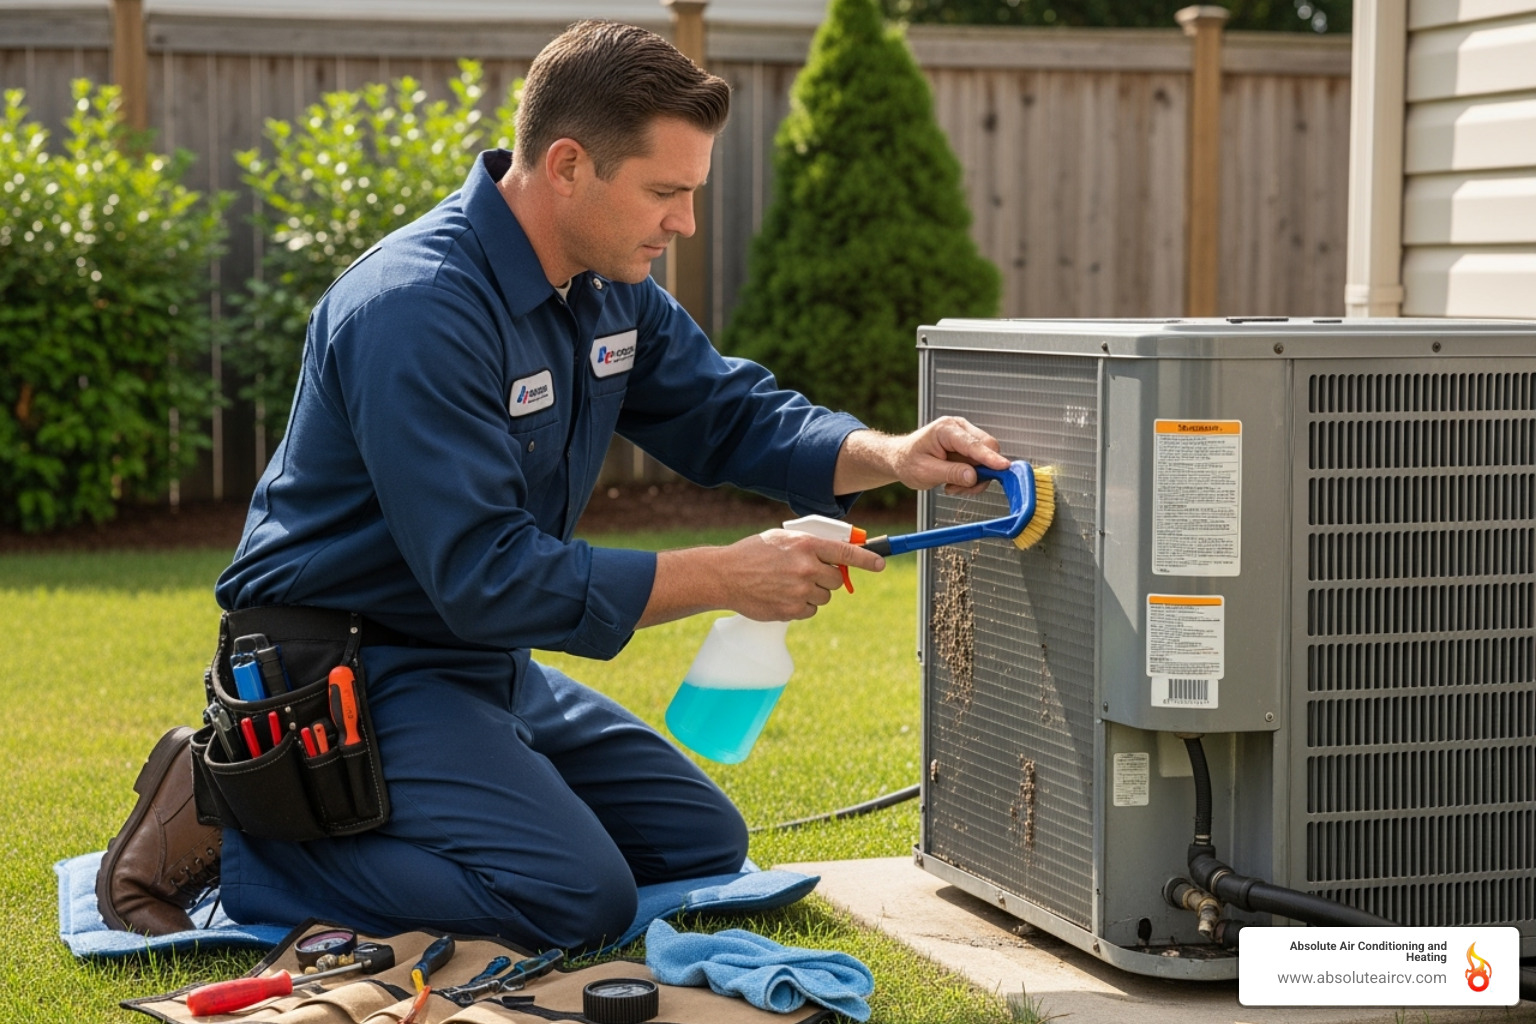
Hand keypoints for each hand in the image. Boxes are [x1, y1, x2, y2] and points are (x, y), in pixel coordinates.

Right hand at [718, 529, 884, 620]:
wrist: (725, 575)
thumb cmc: (754, 553)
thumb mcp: (783, 539)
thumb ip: (811, 545)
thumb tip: (837, 556)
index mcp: (807, 545)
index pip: (847, 553)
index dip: (868, 559)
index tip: (880, 564)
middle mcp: (807, 568)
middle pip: (837, 580)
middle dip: (828, 578)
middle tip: (809, 574)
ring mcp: (800, 591)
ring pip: (824, 597)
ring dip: (813, 593)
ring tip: (789, 584)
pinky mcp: (792, 610)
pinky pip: (810, 611)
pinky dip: (801, 606)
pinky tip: (782, 596)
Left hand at [889, 416, 1009, 494]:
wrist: (900, 458)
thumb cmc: (908, 462)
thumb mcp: (925, 472)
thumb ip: (951, 473)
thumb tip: (973, 477)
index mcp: (945, 430)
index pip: (974, 444)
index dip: (990, 458)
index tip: (1004, 467)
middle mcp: (959, 428)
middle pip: (987, 448)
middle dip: (980, 472)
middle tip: (960, 488)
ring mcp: (965, 435)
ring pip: (986, 458)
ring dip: (974, 477)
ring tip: (951, 485)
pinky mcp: (969, 446)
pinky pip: (981, 463)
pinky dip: (972, 476)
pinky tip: (954, 481)